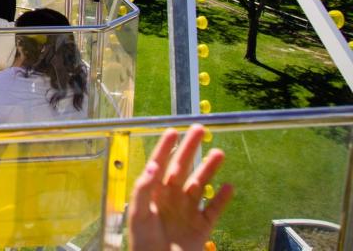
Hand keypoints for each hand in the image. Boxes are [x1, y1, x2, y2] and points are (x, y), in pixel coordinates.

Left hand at [128, 124, 232, 250]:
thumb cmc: (143, 243)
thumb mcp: (138, 214)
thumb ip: (143, 189)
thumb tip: (153, 165)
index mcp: (152, 193)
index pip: (159, 164)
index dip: (165, 147)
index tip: (173, 130)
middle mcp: (170, 198)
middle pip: (181, 167)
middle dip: (190, 148)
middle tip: (200, 129)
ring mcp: (186, 211)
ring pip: (200, 184)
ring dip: (209, 169)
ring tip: (220, 153)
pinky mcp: (201, 227)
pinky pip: (213, 209)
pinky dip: (222, 199)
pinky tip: (229, 187)